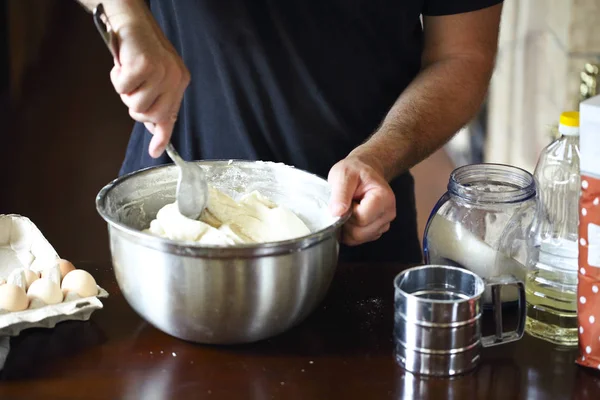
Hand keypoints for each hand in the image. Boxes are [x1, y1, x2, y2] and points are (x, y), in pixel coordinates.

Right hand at [110, 18, 189, 156]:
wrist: (132, 21)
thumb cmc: (139, 50)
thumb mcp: (153, 78)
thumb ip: (155, 101)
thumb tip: (153, 128)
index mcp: (179, 83)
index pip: (170, 116)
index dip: (162, 136)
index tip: (155, 152)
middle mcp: (174, 79)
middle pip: (150, 116)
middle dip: (135, 107)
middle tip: (131, 88)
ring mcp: (162, 73)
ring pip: (137, 105)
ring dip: (125, 91)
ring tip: (128, 73)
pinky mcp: (145, 66)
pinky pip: (124, 88)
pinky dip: (117, 78)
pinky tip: (122, 64)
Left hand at [327, 155, 395, 245]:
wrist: (364, 170)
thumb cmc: (355, 171)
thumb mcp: (344, 175)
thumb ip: (340, 193)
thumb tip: (337, 212)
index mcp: (384, 198)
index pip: (361, 219)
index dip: (347, 212)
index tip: (346, 199)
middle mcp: (388, 213)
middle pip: (360, 233)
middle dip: (346, 222)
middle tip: (345, 205)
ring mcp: (384, 223)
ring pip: (359, 238)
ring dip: (348, 227)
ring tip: (349, 209)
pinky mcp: (377, 230)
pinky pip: (359, 239)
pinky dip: (350, 231)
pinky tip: (351, 216)